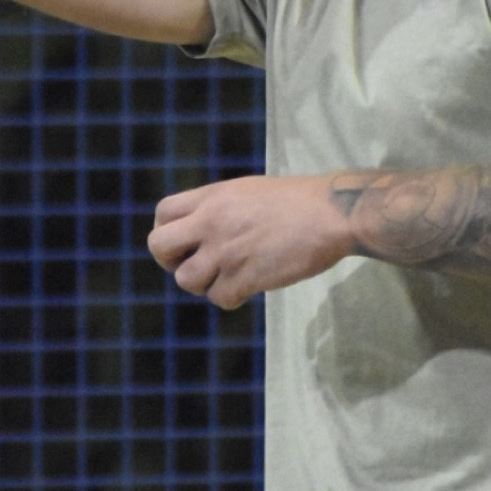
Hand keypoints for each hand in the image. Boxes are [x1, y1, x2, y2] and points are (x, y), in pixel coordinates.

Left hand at [148, 174, 355, 309]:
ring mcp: (226, 251)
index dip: (168, 232)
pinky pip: (219, 298)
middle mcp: (211, 222)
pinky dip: (232, 297)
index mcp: (212, 197)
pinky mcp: (245, 276)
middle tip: (195, 265)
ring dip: (205, 284)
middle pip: (160, 247)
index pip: (163, 214)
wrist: (330, 214)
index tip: (185, 243)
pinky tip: (249, 287)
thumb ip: (218, 208)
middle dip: (172, 261)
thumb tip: (199, 228)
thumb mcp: (246, 191)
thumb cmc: (297, 201)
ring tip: (228, 277)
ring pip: (187, 280)